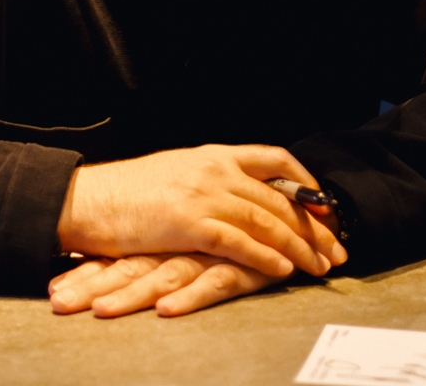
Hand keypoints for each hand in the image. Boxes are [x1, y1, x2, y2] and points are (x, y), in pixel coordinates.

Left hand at [50, 252, 271, 316]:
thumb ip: (159, 258)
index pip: (119, 257)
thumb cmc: (233, 231)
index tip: (54, 293)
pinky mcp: (237, 264)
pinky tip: (167, 309)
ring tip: (100, 311)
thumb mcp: (189, 243)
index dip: (87, 273)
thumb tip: (110, 279)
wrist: (285, 215)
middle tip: (59, 303)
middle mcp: (180, 242)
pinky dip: (189, 297)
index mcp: (163, 236)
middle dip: (93, 285)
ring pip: (163, 274)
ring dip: (130, 294)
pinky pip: (212, 282)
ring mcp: (207, 251)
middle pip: (131, 266)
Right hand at [56, 144, 346, 279]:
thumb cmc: (127, 191)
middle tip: (336, 247)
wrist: (89, 198)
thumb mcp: (176, 172)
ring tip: (321, 265)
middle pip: (279, 196)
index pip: (273, 158)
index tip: (323, 205)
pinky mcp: (190, 224)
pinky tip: (283, 270)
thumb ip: (208, 179)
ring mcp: (203, 195)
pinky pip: (239, 242)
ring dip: (299, 245)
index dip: (304, 182)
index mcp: (213, 155)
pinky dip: (265, 256)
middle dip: (313, 224)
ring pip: (266, 220)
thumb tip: (234, 192)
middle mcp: (214, 170)